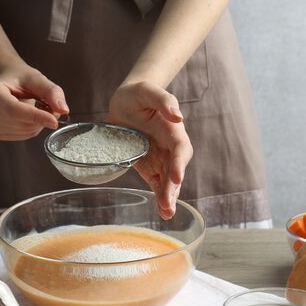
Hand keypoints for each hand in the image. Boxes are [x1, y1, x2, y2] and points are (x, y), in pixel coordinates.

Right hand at [0, 63, 68, 140]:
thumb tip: (63, 110)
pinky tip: (30, 116)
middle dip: (41, 118)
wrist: (8, 82)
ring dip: (38, 123)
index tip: (55, 121)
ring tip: (37, 107)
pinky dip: (33, 128)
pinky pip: (23, 136)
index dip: (35, 117)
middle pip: (20, 123)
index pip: (14, 110)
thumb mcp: (37, 78)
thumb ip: (51, 92)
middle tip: (49, 106)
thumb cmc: (21, 78)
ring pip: (24, 131)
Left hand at [108, 81, 192, 219]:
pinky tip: (162, 211)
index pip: (180, 149)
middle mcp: (169, 147)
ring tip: (166, 213)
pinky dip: (159, 196)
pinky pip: (156, 182)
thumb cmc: (139, 94)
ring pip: (167, 180)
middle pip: (174, 170)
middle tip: (167, 204)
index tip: (176, 177)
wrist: (125, 101)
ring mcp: (159, 158)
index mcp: (172, 130)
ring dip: (167, 197)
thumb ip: (163, 101)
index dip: (179, 164)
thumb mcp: (148, 91)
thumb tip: (178, 117)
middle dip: (172, 188)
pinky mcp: (148, 165)